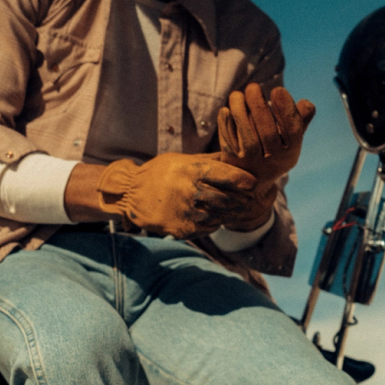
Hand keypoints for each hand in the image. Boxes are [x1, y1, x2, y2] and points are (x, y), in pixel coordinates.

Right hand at [91, 152, 271, 238]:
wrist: (131, 195)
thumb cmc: (160, 173)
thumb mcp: (182, 160)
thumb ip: (210, 161)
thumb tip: (236, 155)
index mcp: (191, 171)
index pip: (226, 175)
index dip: (243, 180)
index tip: (252, 182)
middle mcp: (190, 192)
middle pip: (228, 199)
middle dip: (242, 200)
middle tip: (251, 199)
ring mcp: (187, 213)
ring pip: (221, 215)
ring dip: (230, 213)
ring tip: (235, 208)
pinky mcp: (184, 229)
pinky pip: (209, 228)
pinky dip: (215, 222)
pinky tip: (213, 215)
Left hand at [217, 84, 315, 182]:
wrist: (252, 180)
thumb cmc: (274, 149)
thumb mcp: (289, 138)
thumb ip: (299, 120)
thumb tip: (307, 104)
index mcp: (290, 153)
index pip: (293, 131)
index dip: (287, 109)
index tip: (278, 90)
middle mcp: (273, 161)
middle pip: (268, 133)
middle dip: (259, 106)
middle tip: (253, 87)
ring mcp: (253, 164)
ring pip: (247, 137)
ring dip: (240, 112)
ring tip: (236, 95)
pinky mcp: (234, 163)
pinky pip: (229, 143)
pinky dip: (226, 126)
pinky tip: (225, 111)